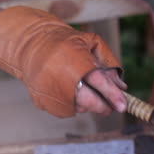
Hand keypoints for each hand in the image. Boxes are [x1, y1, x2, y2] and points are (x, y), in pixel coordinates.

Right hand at [0, 6, 124, 116]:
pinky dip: (74, 104)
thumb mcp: (92, 43)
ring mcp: (50, 92)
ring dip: (89, 104)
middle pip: (89, 101)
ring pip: (79, 108)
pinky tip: (71, 91)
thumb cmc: (66, 42)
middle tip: (111, 106)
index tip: (122, 105)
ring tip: (85, 88)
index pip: (99, 82)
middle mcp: (61, 78)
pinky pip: (66, 111)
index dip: (112, 95)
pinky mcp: (43, 102)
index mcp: (76, 60)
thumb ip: (109, 64)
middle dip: (104, 106)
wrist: (31, 45)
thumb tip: (121, 87)